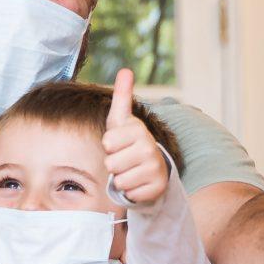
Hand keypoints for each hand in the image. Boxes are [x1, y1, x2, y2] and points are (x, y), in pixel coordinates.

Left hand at [102, 69, 168, 205]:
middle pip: (111, 163)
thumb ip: (122, 96)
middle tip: (125, 159)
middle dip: (114, 164)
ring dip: (122, 178)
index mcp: (138, 130)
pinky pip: (130, 193)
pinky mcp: (157, 187)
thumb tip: (125, 70)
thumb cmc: (128, 142)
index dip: (109, 145)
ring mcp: (155, 168)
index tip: (119, 143)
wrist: (151, 166)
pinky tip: (139, 182)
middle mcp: (150, 147)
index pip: (107, 142)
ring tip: (131, 170)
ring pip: (120, 180)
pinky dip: (132, 191)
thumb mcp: (122, 120)